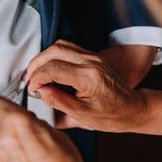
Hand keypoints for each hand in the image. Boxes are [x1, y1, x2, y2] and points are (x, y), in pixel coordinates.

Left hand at [0, 97, 92, 161]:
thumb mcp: (58, 136)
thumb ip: (37, 124)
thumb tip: (30, 122)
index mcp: (16, 122)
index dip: (6, 106)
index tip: (12, 110)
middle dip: (8, 125)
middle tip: (26, 135)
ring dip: (5, 142)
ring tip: (26, 155)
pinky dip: (3, 158)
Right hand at [25, 40, 148, 131]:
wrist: (132, 109)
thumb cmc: (110, 116)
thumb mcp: (82, 116)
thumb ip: (58, 101)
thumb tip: (39, 91)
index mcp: (88, 78)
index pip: (53, 69)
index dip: (37, 78)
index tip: (31, 90)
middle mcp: (91, 62)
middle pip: (54, 51)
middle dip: (36, 65)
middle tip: (29, 80)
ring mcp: (93, 57)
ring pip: (60, 46)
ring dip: (44, 58)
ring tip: (36, 74)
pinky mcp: (93, 56)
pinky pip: (68, 48)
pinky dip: (54, 56)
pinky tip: (49, 69)